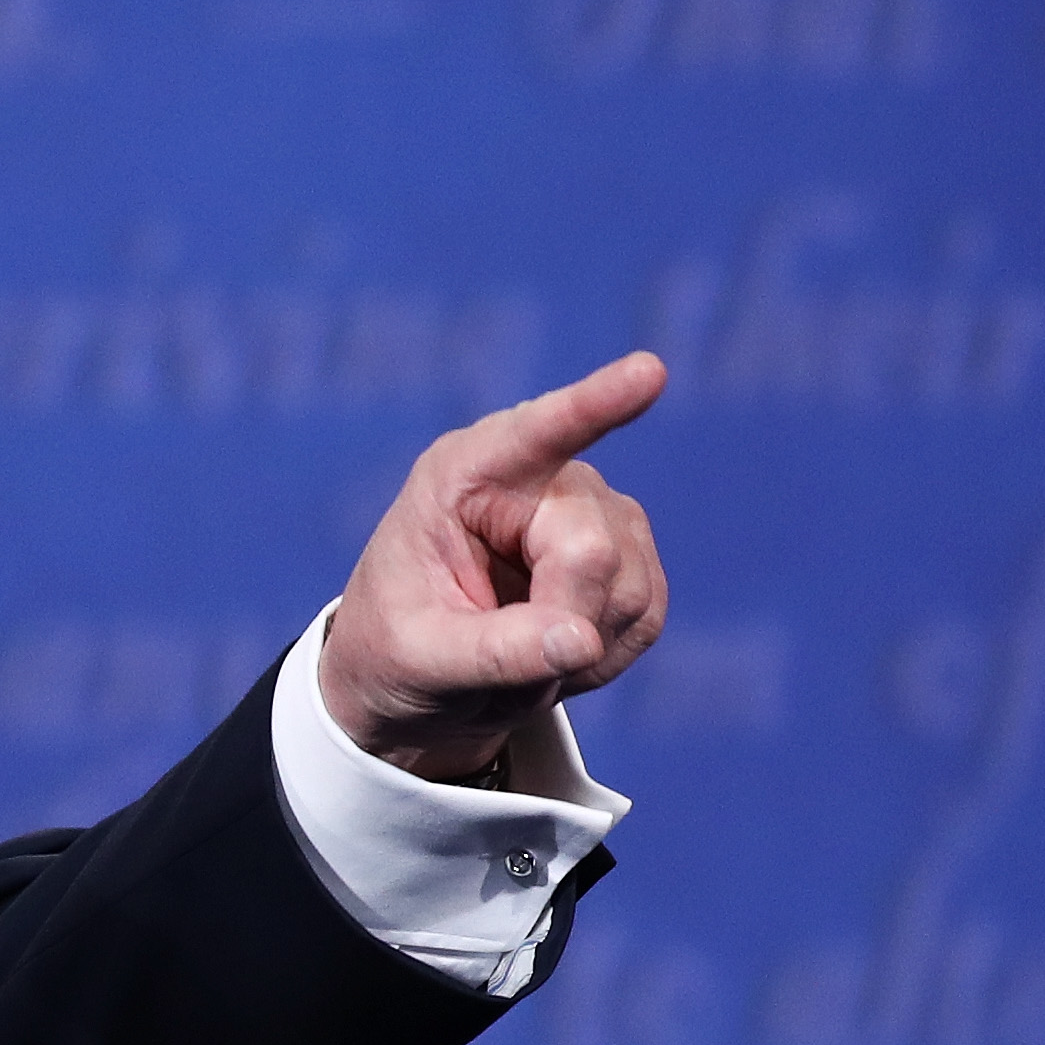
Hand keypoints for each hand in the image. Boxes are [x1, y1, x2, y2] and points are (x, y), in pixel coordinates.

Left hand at [321, 351, 671, 780]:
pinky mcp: (629, 552)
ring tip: (516, 656)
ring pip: (630, 589)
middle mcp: (538, 475)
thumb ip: (493, 651)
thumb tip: (581, 641)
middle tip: (501, 667)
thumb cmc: (395, 648)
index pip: (535, 433)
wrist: (413, 672)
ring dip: (578, 649)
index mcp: (463, 474)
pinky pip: (646, 613)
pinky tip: (554, 652)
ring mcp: (594, 509)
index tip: (649, 372)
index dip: (596, 404)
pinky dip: (601, 656)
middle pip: (592, 551)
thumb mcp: (417, 659)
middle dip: (557, 622)